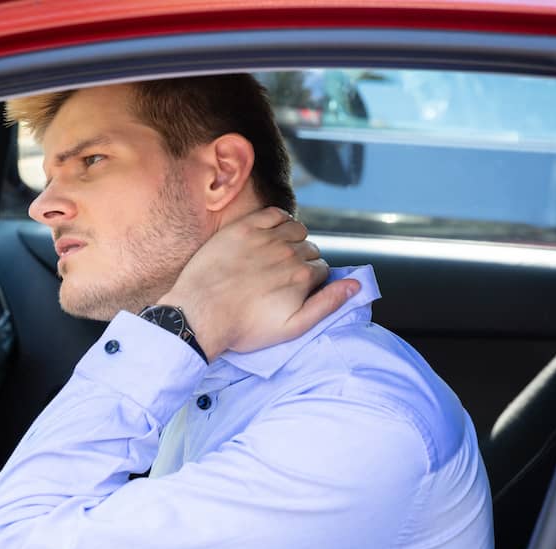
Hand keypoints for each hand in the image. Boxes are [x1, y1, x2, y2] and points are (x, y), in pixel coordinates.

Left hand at [159, 207, 360, 358]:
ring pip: (296, 229)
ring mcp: (265, 237)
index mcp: (302, 276)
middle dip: (302, 261)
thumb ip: (327, 305)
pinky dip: (279, 220)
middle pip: (310, 249)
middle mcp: (288, 252)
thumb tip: (356, 285)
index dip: (311, 281)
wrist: (199, 314)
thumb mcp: (291, 328)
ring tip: (277, 256)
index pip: (322, 270)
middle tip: (281, 277)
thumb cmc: (243, 328)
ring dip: (293, 239)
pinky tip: (271, 234)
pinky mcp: (243, 228)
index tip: (296, 290)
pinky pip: (274, 213)